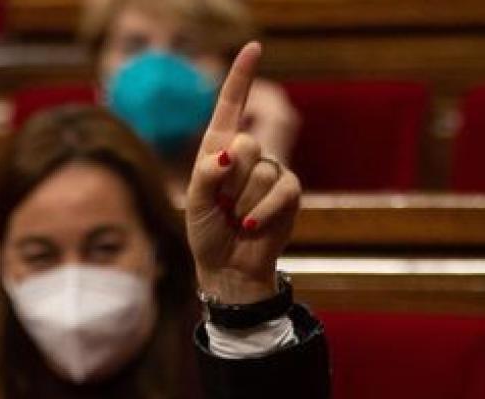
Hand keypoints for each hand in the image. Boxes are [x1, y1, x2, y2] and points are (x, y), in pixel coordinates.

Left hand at [186, 43, 301, 303]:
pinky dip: (262, 211)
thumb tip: (228, 153)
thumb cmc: (206, 232)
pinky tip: (250, 227)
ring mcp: (271, 171)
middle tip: (221, 206)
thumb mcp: (194, 203)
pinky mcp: (289, 192)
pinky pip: (281, 190)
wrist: (228, 266)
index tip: (254, 46)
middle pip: (245, 144)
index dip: (241, 77)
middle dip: (229, 181)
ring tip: (236, 219)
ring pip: (262, 171)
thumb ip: (205, 175)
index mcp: (218, 149)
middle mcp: (248, 155)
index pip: (231, 106)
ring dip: (242, 202)